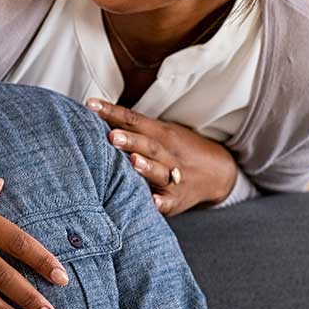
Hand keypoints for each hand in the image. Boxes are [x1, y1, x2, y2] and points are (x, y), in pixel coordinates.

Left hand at [85, 99, 236, 216]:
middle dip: (130, 141)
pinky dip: (161, 202)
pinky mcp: (176, 200)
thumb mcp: (160, 132)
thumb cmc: (176, 149)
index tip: (91, 106)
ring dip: (146, 167)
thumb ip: (132, 126)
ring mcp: (174, 177)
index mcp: (161, 133)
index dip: (112, 112)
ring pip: (160, 171)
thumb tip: (94, 113)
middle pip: (148, 145)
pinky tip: (152, 202)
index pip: (134, 120)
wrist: (218, 172)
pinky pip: (168, 201)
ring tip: (132, 162)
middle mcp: (168, 153)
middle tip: (111, 136)